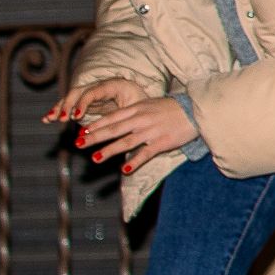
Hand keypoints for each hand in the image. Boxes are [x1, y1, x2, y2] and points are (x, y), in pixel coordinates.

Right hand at [47, 77, 148, 126]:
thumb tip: (111, 134)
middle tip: (61, 118)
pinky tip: (48, 119)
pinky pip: (71, 104)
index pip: (94, 92)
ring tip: (49, 119)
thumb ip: (123, 119)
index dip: (83, 103)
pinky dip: (60, 110)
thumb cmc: (144, 108)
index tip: (76, 116)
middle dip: (67, 104)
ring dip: (59, 107)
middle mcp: (101, 86)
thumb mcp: (136, 112)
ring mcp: (93, 92)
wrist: (148, 104)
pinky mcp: (87, 101)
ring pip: (72, 97)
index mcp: (115, 86)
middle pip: (79, 92)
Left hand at [77, 94, 197, 172]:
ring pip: (126, 141)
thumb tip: (114, 121)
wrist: (197, 109)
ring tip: (95, 158)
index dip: (95, 125)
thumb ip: (133, 113)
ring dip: (110, 150)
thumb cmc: (172, 108)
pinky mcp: (163, 142)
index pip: (111, 117)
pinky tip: (125, 170)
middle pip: (114, 129)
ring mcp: (151, 131)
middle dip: (94, 138)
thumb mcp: (149, 104)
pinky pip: (146, 153)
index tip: (81, 132)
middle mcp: (141, 119)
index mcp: (137, 109)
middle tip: (78, 144)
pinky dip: (135, 161)